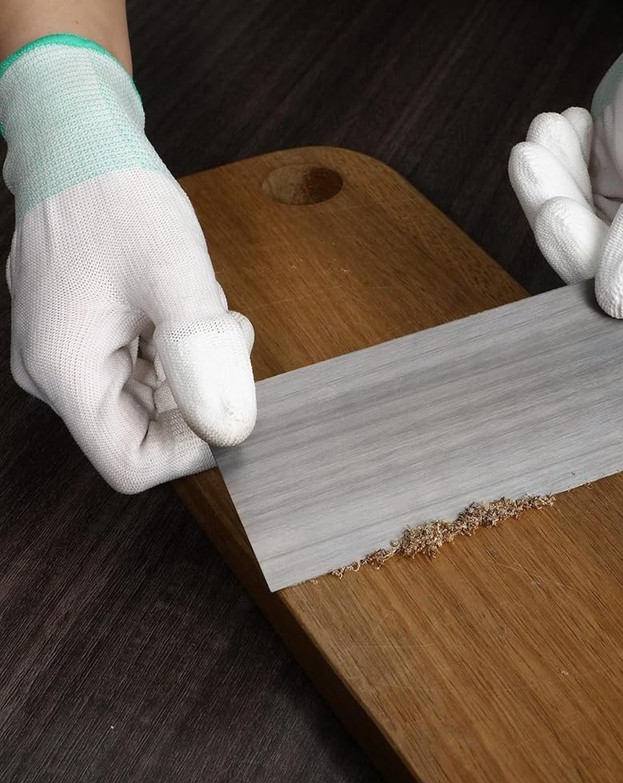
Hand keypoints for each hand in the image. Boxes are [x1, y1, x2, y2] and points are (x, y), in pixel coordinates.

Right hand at [1, 36, 255, 491]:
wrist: (75, 142)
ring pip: (143, 406)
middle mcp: (55, 374)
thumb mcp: (175, 272)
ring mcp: (65, 357)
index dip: (191, 451)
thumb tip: (232, 428)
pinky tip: (187, 314)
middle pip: (140, 435)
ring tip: (208, 317)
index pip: (131, 464)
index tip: (233, 404)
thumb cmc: (116, 195)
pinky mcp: (81, 339)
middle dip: (198, 402)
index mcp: (66, 369)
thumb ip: (205, 354)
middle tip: (228, 342)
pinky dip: (174, 358)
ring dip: (190, 375)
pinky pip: (135, 375)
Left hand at [509, 0, 622, 318]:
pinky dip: (556, 171)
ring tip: (548, 130)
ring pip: (572, 234)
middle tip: (529, 157)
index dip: (586, 254)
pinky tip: (563, 132)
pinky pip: (567, 209)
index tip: (552, 212)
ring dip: (551, 182)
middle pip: (594, 262)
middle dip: (556, 206)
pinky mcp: (605, 220)